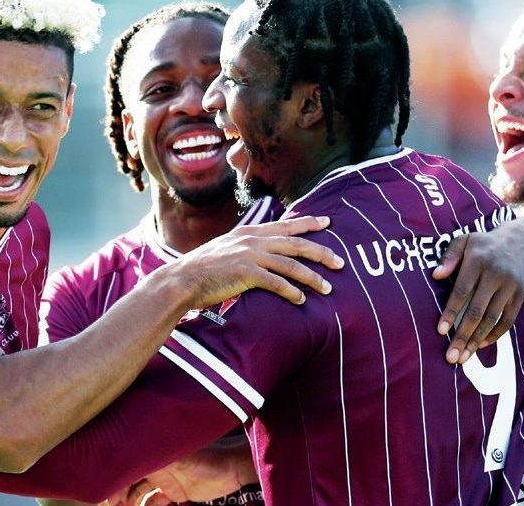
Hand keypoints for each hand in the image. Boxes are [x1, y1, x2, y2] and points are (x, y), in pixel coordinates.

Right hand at [109, 440, 254, 505]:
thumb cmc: (208, 459)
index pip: (128, 463)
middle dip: (118, 491)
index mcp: (155, 451)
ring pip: (140, 492)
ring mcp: (166, 478)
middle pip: (130, 478)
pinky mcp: (175, 492)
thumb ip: (155, 459)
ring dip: (130, 501)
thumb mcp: (178, 459)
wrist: (234, 469)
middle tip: (110, 504)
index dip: (115, 477)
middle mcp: (157, 463)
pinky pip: (155, 501)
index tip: (105, 492)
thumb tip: (127, 457)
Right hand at [167, 215, 343, 308]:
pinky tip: (301, 300)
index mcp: (250, 232)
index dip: (309, 223)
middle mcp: (253, 240)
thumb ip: (247, 247)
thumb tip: (264, 254)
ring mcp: (250, 255)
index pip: (286, 226)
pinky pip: (276, 283)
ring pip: (291, 265)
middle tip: (340, 262)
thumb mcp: (227, 248)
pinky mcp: (245, 273)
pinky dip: (291, 292)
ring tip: (327, 289)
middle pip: (297, 244)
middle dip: (322, 252)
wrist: (183, 279)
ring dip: (312, 278)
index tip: (328, 223)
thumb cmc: (204, 268)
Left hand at [432, 227, 523, 363]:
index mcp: (477, 261)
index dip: (451, 312)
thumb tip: (435, 275)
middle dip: (463, 335)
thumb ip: (449, 256)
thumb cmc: (483, 244)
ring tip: (463, 357)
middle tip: (451, 356)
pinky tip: (480, 345)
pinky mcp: (520, 296)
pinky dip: (494, 335)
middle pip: (477, 310)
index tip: (440, 331)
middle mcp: (495, 275)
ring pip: (492, 319)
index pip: (462, 291)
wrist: (520, 242)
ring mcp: (510, 286)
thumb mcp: (464, 240)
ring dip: (477, 340)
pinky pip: (507, 320)